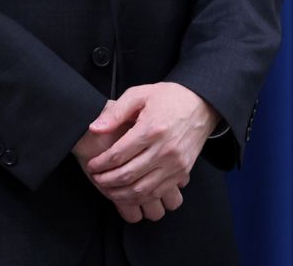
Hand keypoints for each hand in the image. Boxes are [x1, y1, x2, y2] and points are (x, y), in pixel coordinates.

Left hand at [84, 83, 218, 210]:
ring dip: (120, 193)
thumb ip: (116, 112)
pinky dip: (139, 197)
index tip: (91, 164)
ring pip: (142, 189)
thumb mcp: (139, 94)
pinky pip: (157, 193)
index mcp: (151, 129)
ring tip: (107, 188)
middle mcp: (164, 150)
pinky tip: (127, 193)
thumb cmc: (169, 97)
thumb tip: (94, 128)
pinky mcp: (182, 173)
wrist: (201, 105)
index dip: (101, 163)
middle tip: (96, 178)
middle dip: (107, 180)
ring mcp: (175, 164)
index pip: (119, 154)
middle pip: (128, 174)